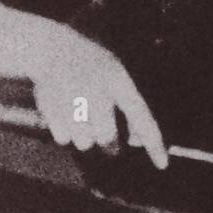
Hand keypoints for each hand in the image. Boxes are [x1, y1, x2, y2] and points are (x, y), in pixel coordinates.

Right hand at [30, 31, 167, 168]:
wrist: (50, 48)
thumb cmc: (90, 65)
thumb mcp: (116, 76)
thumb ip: (129, 108)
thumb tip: (135, 142)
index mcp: (116, 80)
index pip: (141, 116)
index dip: (152, 142)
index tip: (162, 165)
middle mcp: (95, 91)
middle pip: (107, 136)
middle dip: (107, 140)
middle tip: (102, 131)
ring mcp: (70, 100)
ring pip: (84, 141)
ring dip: (84, 135)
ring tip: (78, 116)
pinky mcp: (50, 108)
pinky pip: (63, 138)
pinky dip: (65, 132)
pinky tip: (63, 115)